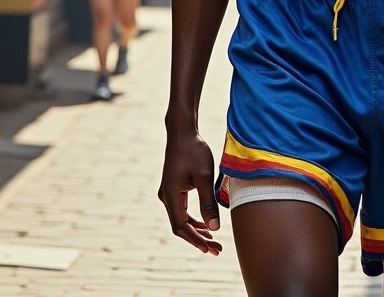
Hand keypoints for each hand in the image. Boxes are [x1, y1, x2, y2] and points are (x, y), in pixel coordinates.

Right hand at [159, 126, 222, 254]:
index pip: (181, 227)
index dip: (196, 240)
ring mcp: (169, 193)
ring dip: (197, 230)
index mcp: (171, 196)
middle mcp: (166, 197)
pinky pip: (182, 210)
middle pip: (181, 226)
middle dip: (198, 239)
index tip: (210, 249)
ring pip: (181, 219)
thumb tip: (215, 228)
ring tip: (214, 241)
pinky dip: (194, 219)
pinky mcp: (174, 188)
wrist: (183, 132)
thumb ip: (208, 203)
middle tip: (217, 250)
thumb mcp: (205, 177)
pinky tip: (206, 223)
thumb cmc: (194, 151)